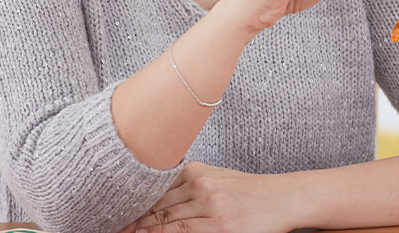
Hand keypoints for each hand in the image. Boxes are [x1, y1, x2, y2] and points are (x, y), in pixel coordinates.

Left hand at [119, 162, 304, 232]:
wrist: (285, 197)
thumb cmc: (251, 193)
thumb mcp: (218, 180)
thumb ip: (188, 188)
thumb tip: (156, 204)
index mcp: (196, 171)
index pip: (154, 191)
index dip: (132, 206)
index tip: (115, 217)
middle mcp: (200, 185)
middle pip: (156, 208)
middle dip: (133, 222)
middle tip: (113, 227)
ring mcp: (209, 206)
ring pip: (165, 223)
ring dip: (143, 231)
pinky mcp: (219, 226)